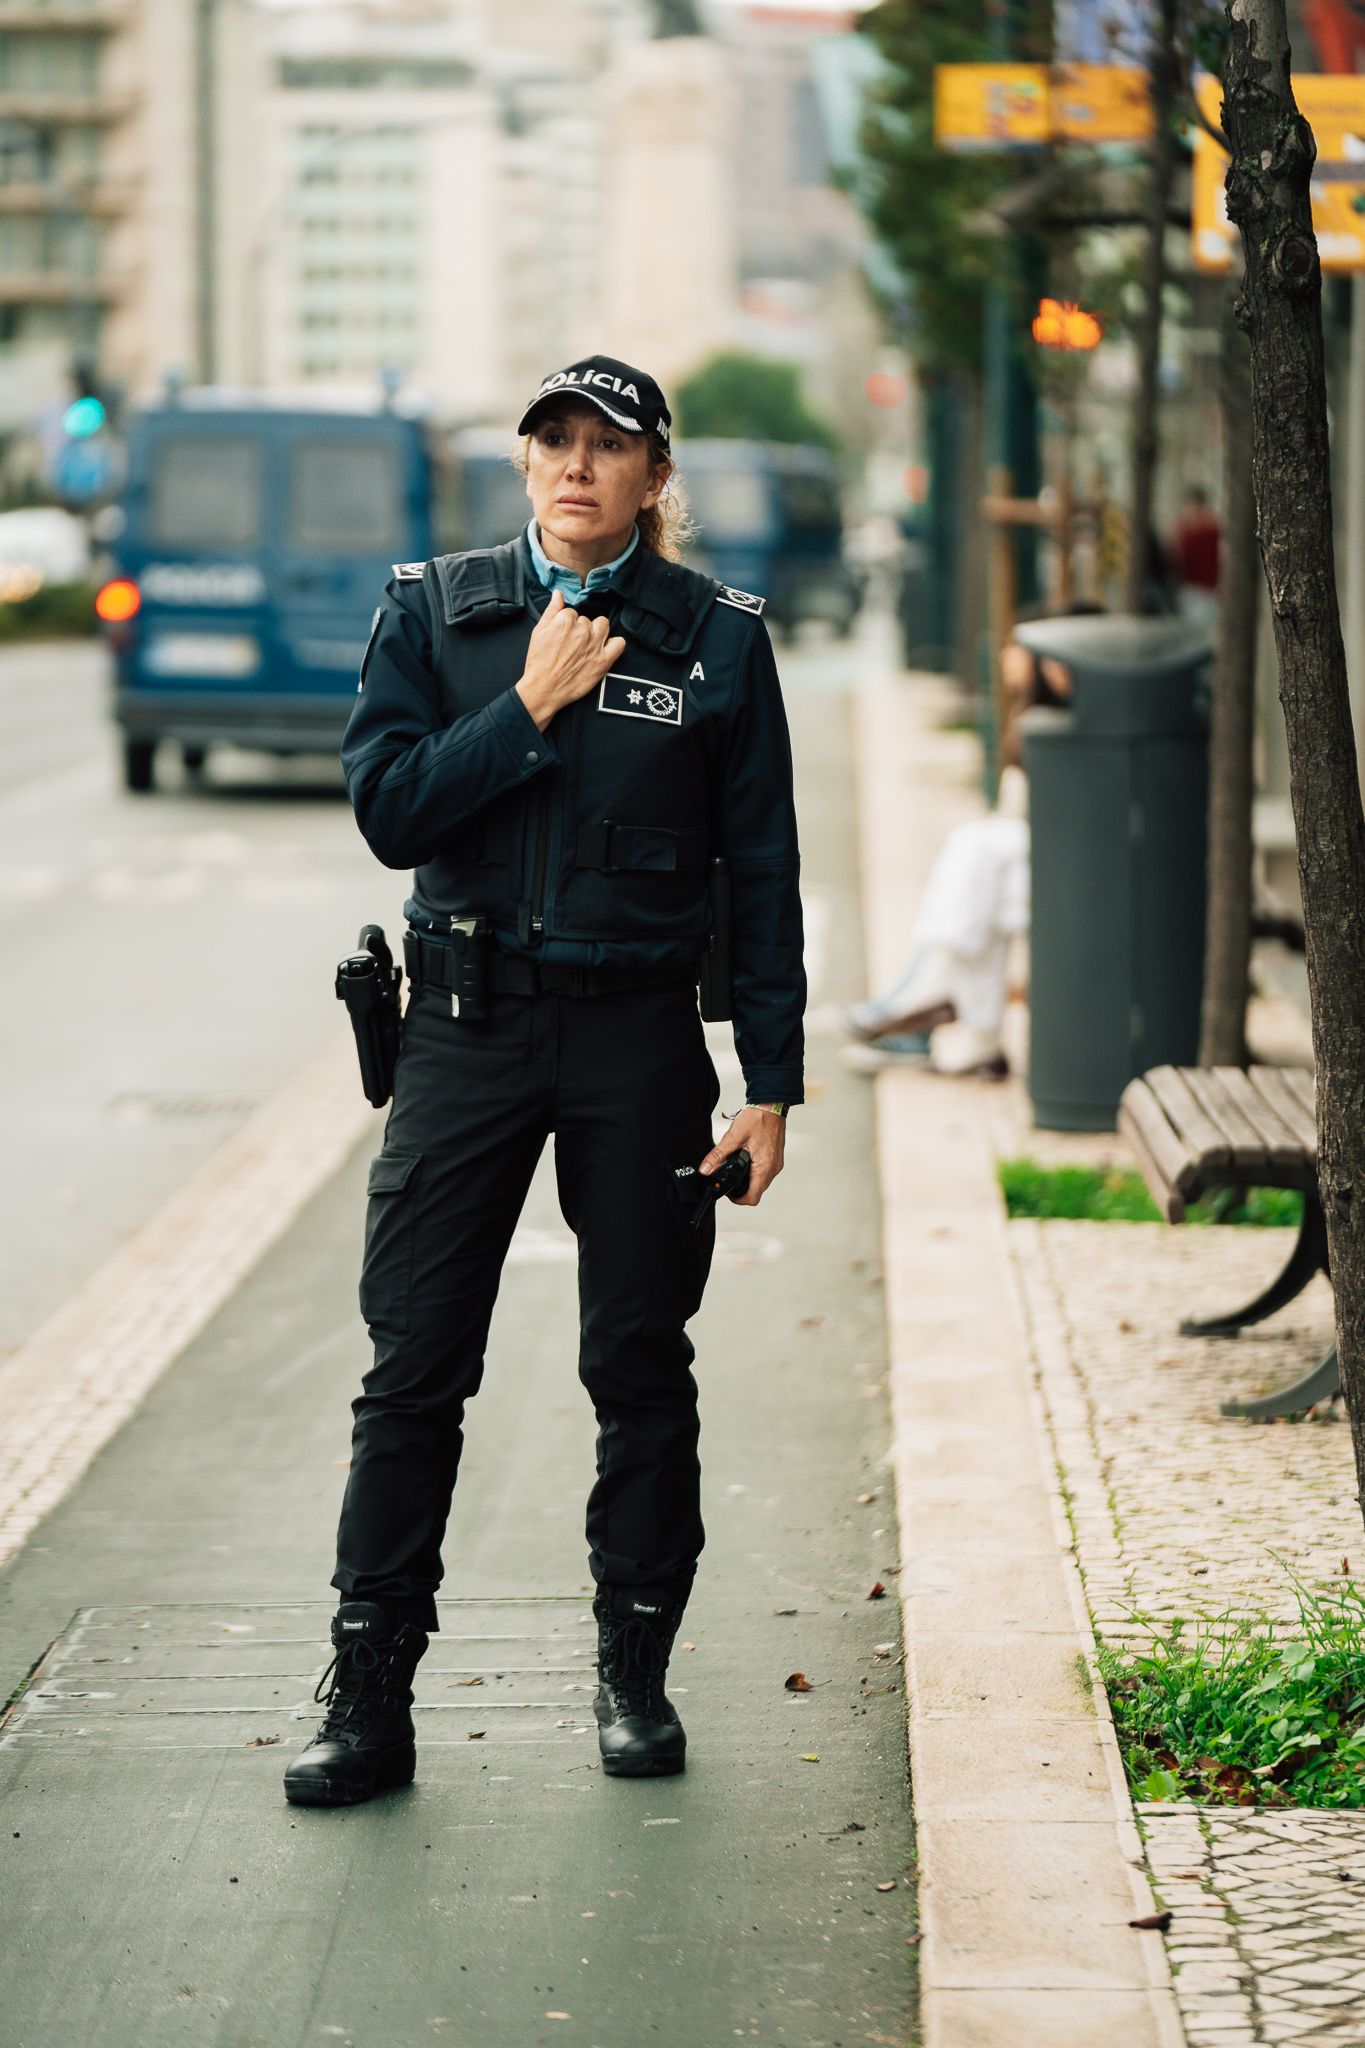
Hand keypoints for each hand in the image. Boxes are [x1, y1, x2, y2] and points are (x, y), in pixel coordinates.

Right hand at [516, 589, 625, 732]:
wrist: (543, 689)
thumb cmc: (538, 662)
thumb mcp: (538, 632)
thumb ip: (551, 610)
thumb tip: (558, 593)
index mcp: (565, 620)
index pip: (572, 612)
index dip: (567, 624)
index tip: (562, 637)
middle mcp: (582, 630)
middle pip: (587, 620)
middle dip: (581, 629)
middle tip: (572, 645)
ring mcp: (594, 645)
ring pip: (603, 625)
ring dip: (597, 632)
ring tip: (587, 645)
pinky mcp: (603, 661)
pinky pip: (620, 643)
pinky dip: (614, 644)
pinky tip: (604, 648)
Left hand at [699, 1106, 785, 1208]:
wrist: (772, 1103)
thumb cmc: (758, 1117)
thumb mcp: (734, 1137)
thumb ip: (718, 1155)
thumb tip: (706, 1169)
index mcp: (765, 1167)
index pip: (752, 1197)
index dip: (737, 1199)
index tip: (727, 1192)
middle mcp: (774, 1168)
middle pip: (756, 1191)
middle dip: (741, 1189)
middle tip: (727, 1178)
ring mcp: (776, 1163)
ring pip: (761, 1182)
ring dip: (748, 1179)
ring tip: (735, 1167)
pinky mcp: (776, 1157)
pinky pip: (765, 1172)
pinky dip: (754, 1171)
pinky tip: (745, 1159)